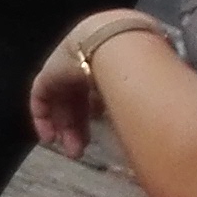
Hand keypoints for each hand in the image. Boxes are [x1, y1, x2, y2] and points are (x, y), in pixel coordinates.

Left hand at [32, 11, 177, 157]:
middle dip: (80, 129)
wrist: (118, 44)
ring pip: (62, 103)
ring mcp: (66, 68)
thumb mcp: (143, 91)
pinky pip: (41, 97)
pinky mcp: (49, 72)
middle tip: (82, 152)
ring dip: (65, 129)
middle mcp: (85, 68)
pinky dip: (42, 117)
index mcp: (107, 68)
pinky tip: (48, 137)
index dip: (96, 118)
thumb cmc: (142, 67)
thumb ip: (143, 106)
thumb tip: (155, 127)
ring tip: (72, 152)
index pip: (97, 96)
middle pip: (78, 103)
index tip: (100, 139)